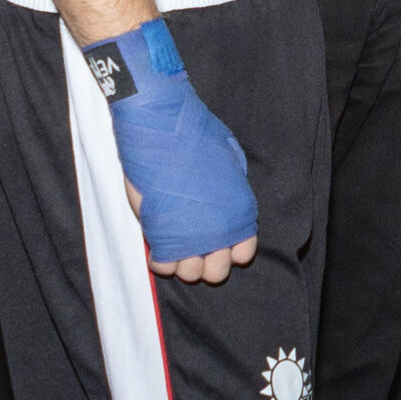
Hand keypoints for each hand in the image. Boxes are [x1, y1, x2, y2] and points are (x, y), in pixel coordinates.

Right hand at [87, 21, 260, 283]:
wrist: (160, 125)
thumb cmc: (194, 134)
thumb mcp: (228, 157)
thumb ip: (230, 186)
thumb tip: (226, 200)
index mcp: (239, 207)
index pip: (244, 252)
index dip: (233, 250)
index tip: (221, 241)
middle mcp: (216, 226)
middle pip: (217, 271)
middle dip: (209, 265)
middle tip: (197, 247)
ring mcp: (187, 232)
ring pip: (189, 274)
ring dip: (184, 265)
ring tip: (177, 245)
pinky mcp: (156, 231)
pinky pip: (161, 265)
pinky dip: (160, 261)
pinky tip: (159, 245)